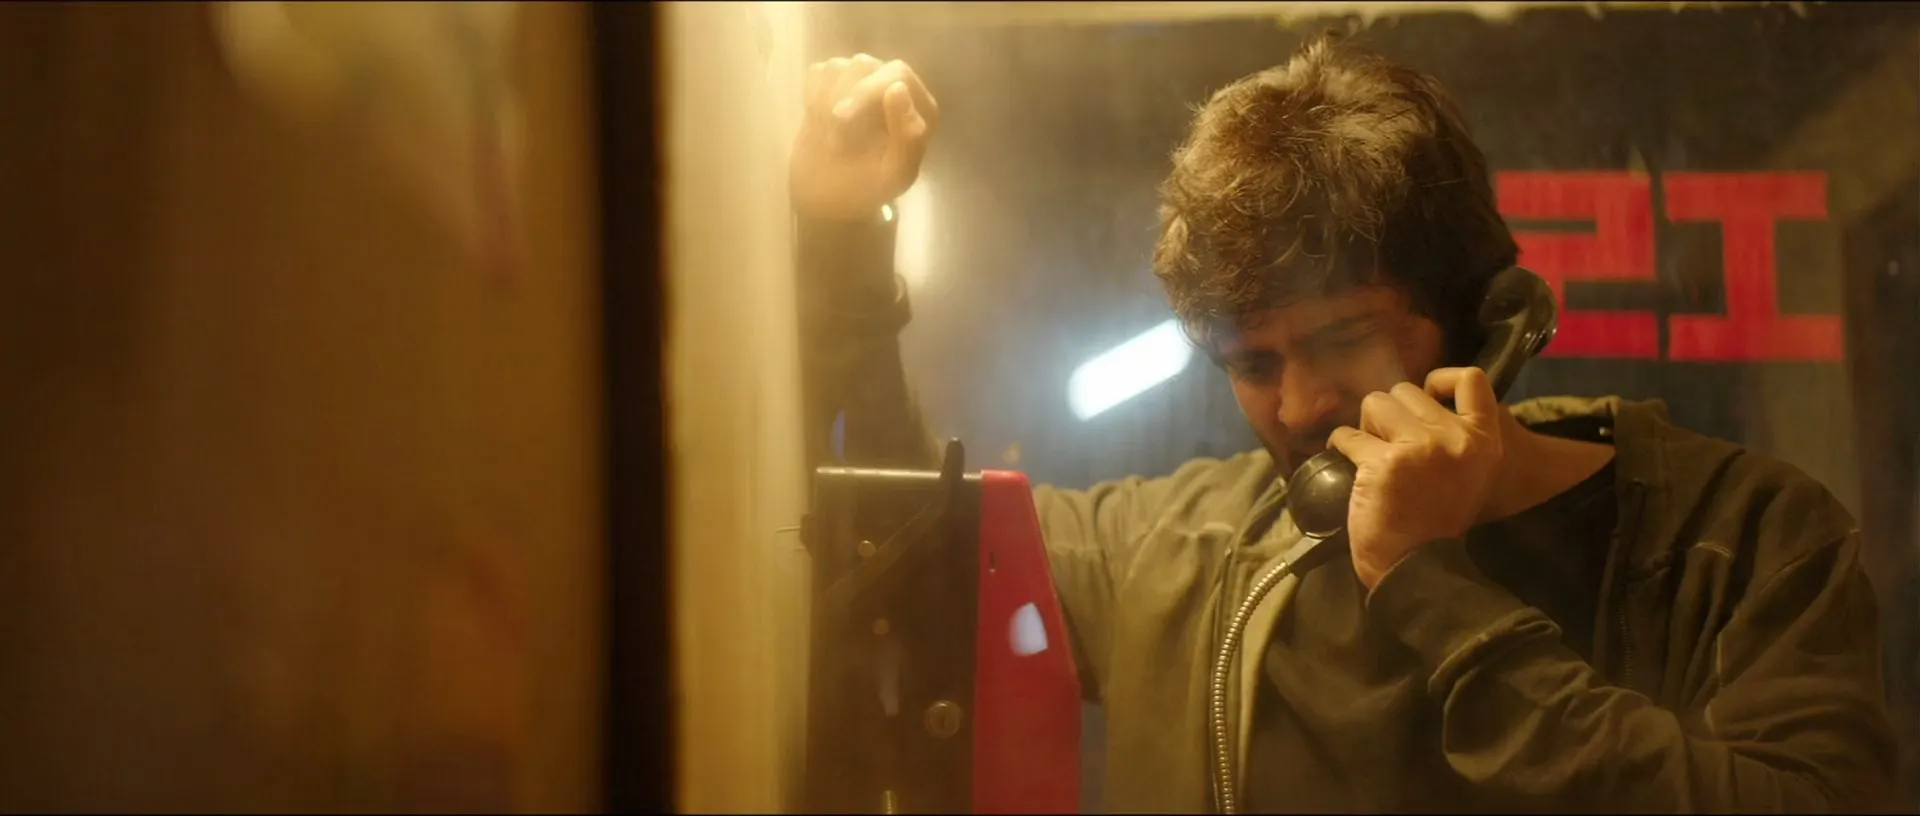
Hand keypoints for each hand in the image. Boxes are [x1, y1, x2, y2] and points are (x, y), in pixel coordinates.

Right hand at [791, 54, 939, 220]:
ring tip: (829, 138)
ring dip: (825, 104)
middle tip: (832, 140)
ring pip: (839, 67)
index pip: (898, 74)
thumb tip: (898, 88)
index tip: (841, 118)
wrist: (828, 195)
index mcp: (919, 108)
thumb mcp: (894, 173)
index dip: (867, 91)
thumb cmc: (868, 188)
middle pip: (864, 65)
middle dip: (841, 100)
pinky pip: (819, 72)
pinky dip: (812, 97)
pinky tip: (817, 123)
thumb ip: (907, 135)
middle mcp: (893, 86)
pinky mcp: (833, 84)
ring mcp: (862, 82)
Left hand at [1327, 368, 1505, 588]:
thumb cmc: (1436, 521)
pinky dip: (1340, 446)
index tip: (1425, 397)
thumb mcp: (1467, 473)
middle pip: (1406, 391)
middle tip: (1388, 446)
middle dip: (1389, 414)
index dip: (1442, 380)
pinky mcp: (1382, 463)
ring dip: (1365, 426)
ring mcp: (1418, 447)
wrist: (1417, 567)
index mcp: (1482, 440)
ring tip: (1371, 455)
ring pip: (1374, 404)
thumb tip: (1415, 397)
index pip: (1471, 380)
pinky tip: (1347, 464)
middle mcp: (1453, 437)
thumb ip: (1452, 434)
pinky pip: (1347, 435)